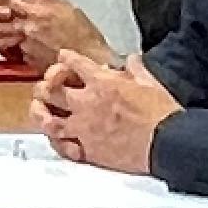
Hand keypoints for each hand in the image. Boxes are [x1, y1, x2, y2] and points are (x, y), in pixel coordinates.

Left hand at [0, 0, 106, 68]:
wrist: (90, 58)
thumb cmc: (82, 34)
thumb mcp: (66, 7)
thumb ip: (43, 0)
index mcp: (34, 10)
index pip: (3, 0)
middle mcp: (26, 27)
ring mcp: (24, 45)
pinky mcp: (26, 60)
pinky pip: (8, 53)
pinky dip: (7, 49)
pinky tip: (12, 45)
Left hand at [33, 50, 177, 175]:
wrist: (167, 143)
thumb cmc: (161, 113)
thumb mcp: (150, 82)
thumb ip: (136, 69)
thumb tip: (132, 59)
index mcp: (102, 82)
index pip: (75, 62)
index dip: (67, 58)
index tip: (63, 57)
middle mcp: (87, 103)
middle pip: (52, 89)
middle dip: (47, 85)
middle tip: (47, 85)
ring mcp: (84, 128)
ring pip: (49, 120)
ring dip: (41, 114)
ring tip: (40, 111)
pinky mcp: (88, 150)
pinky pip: (63, 147)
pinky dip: (57, 143)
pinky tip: (55, 140)